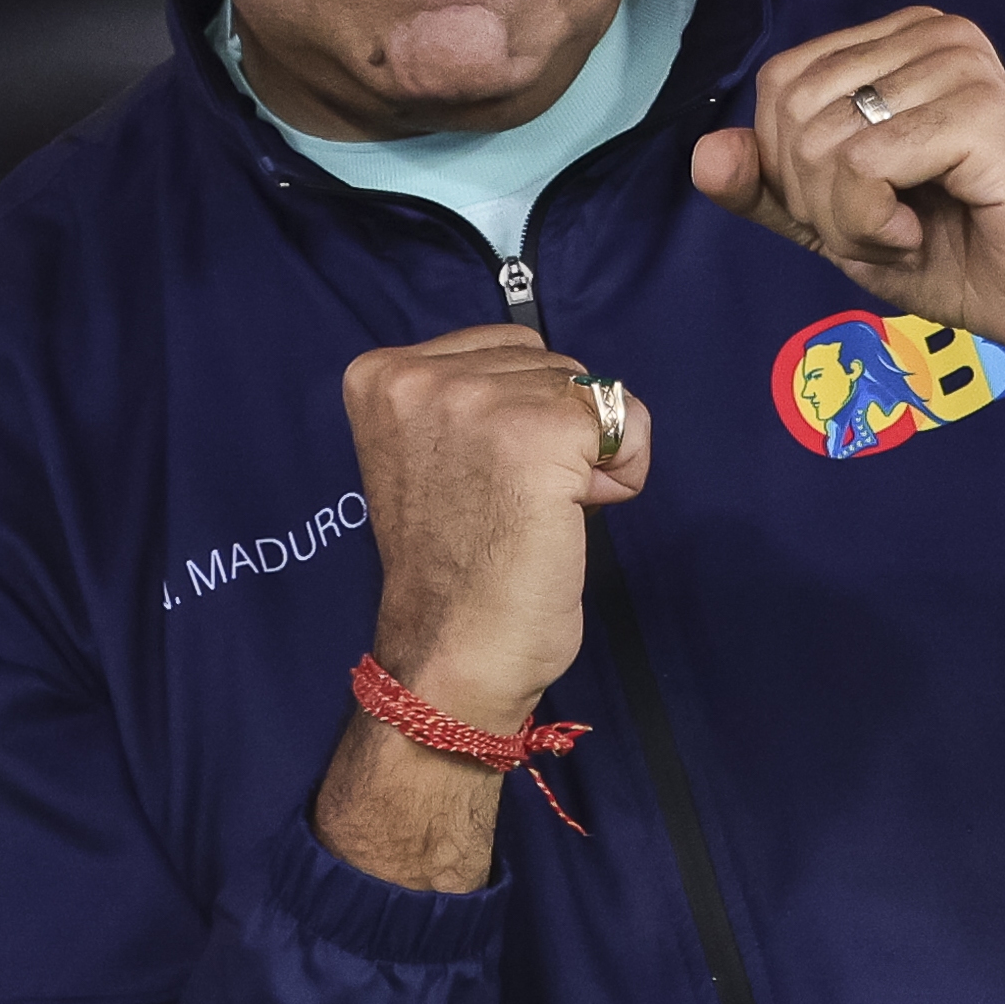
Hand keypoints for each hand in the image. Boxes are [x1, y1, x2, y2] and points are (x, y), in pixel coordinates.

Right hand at [317, 327, 651, 890]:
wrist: (453, 655)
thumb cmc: (454, 570)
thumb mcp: (435, 455)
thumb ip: (471, 403)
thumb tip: (568, 382)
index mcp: (380, 375)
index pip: (503, 347)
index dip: (521, 413)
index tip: (487, 482)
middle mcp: (417, 375)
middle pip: (547, 359)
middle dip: (555, 428)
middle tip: (516, 505)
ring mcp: (473, 400)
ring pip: (587, 386)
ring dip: (589, 451)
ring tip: (539, 512)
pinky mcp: (533, 433)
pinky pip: (622, 418)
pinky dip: (624, 468)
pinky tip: (580, 513)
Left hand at [689, 11, 1004, 435]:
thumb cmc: (974, 259)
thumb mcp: (847, 228)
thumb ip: (775, 191)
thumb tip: (703, 155)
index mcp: (901, 43)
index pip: (779, 86)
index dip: (794, 172)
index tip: (867, 212)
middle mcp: (931, 33)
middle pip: (789, 108)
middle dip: (817, 199)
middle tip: (889, 228)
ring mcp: (958, 63)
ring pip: (820, 140)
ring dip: (847, 217)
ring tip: (913, 229)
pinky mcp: (977, 108)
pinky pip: (860, 165)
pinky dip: (871, 222)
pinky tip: (922, 231)